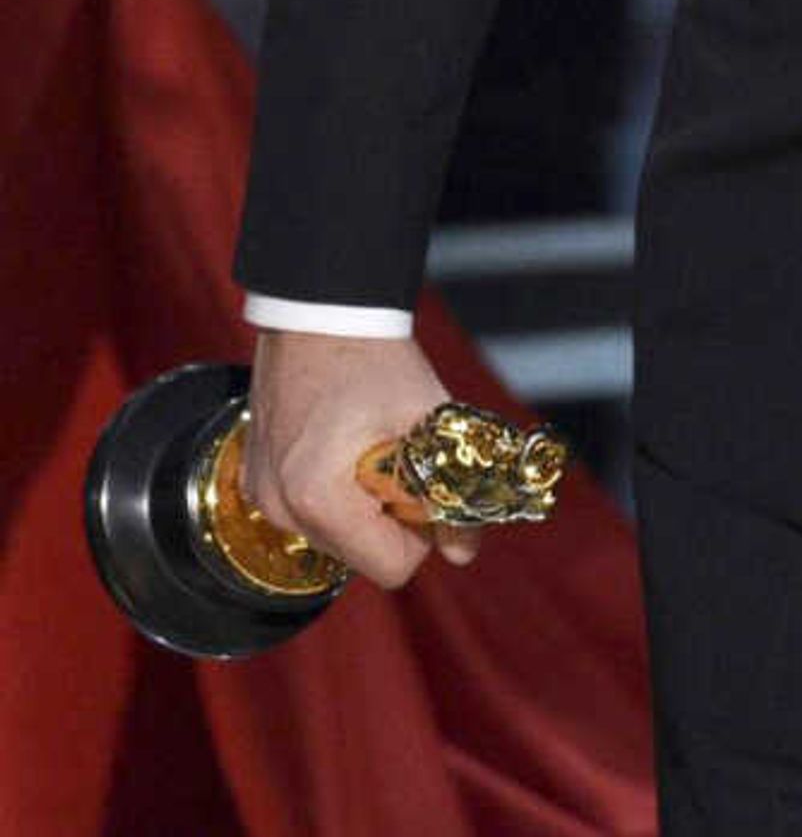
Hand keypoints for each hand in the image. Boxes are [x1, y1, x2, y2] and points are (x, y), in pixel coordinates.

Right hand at [243, 329, 471, 587]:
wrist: (319, 315)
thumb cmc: (376, 361)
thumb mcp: (430, 421)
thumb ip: (451, 492)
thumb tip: (465, 553)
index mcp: (318, 498)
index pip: (391, 567)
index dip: (425, 533)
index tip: (430, 486)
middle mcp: (279, 508)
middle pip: (363, 555)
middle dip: (396, 519)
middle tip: (405, 459)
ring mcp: (262, 497)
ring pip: (338, 538)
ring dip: (368, 506)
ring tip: (374, 447)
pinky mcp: (256, 482)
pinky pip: (312, 514)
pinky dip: (340, 493)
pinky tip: (349, 447)